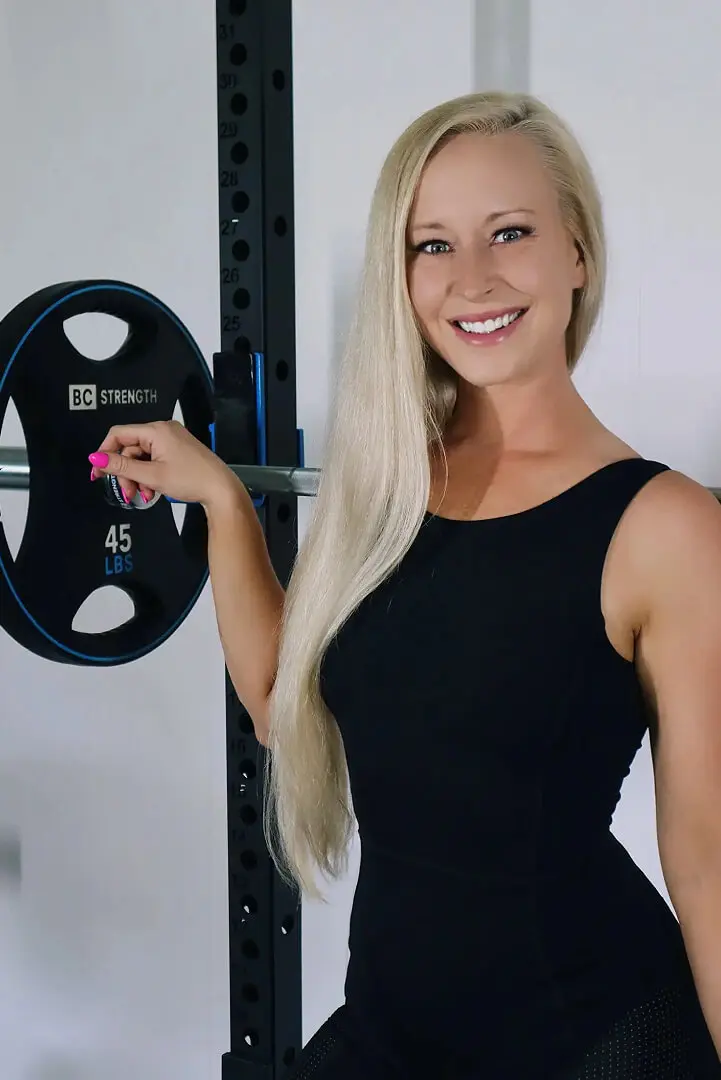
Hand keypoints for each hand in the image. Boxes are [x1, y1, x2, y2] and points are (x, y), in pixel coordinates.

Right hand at [88, 420, 242, 510]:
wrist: (221, 490)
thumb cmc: (191, 480)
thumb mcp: (151, 476)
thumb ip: (122, 467)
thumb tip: (96, 459)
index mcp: (157, 430)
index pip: (119, 434)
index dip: (105, 453)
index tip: (98, 472)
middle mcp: (164, 431)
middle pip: (130, 449)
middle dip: (126, 473)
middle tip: (128, 493)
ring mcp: (172, 440)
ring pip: (142, 457)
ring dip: (138, 477)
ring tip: (143, 495)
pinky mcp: (177, 450)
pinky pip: (154, 460)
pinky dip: (150, 475)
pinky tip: (152, 491)